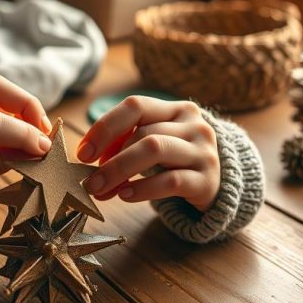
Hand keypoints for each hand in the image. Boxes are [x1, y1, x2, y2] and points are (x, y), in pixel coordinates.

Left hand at [76, 97, 219, 212]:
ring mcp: (203, 151)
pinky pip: (171, 181)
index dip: (105, 127)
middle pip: (143, 133)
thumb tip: (89, 159)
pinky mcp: (207, 180)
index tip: (83, 152)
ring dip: (121, 171)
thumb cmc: (176, 160)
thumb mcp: (155, 142)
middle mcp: (194, 125)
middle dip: (110, 158)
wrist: (218, 184)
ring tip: (101, 190)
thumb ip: (126, 143)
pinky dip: (143, 188)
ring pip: (155, 150)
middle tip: (89, 181)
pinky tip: (125, 196)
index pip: (136, 106)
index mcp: (177, 109)